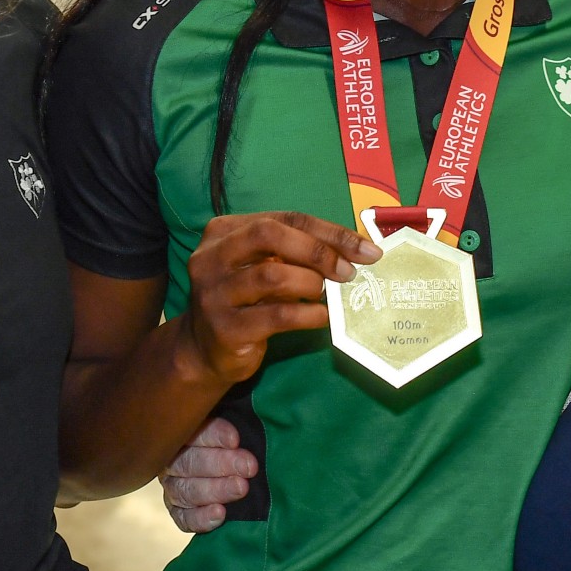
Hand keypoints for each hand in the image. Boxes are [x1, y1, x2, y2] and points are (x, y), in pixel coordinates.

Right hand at [160, 417, 257, 533]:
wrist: (241, 456)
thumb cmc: (239, 429)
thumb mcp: (234, 411)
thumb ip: (233, 409)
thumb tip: (243, 389)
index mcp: (180, 426)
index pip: (190, 431)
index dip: (212, 435)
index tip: (235, 439)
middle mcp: (170, 456)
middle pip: (187, 462)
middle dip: (221, 464)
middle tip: (249, 466)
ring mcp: (172, 483)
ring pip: (184, 490)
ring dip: (215, 490)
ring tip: (241, 488)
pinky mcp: (178, 508)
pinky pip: (182, 517)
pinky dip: (199, 518)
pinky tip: (220, 514)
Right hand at [180, 210, 377, 384]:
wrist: (205, 352)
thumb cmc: (245, 302)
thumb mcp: (262, 268)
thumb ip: (295, 253)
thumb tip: (354, 250)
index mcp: (223, 232)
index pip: (285, 219)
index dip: (329, 231)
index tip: (365, 248)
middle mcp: (211, 257)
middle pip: (270, 235)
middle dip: (318, 250)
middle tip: (348, 271)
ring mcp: (214, 293)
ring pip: (273, 275)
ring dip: (312, 284)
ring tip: (327, 295)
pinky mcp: (225, 328)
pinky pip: (278, 316)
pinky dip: (309, 315)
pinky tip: (322, 317)